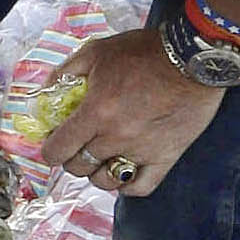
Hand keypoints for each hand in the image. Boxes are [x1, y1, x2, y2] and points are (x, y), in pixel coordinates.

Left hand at [42, 25, 223, 202]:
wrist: (194, 56)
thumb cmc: (145, 51)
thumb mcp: (97, 51)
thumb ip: (66, 73)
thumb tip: (45, 92)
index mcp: (95, 113)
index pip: (57, 150)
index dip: (51, 149)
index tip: (56, 142)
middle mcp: (116, 137)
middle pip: (79, 167)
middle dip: (73, 157)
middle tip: (80, 145)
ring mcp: (142, 151)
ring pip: (106, 181)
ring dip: (99, 172)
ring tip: (104, 158)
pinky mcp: (167, 156)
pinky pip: (140, 188)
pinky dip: (128, 185)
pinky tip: (125, 172)